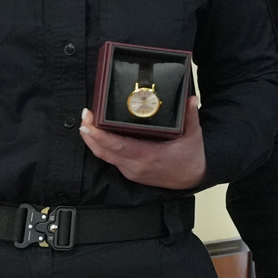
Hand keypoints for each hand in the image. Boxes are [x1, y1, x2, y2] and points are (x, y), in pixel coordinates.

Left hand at [79, 97, 205, 188]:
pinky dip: (101, 147)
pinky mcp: (130, 172)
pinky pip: (110, 159)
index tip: (89, 123)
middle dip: (90, 134)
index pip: (118, 146)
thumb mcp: (193, 135)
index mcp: (148, 155)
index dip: (100, 136)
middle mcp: (136, 166)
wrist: (192, 179)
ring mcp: (131, 171)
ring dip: (92, 141)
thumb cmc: (191, 157)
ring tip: (86, 122)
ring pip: (104, 156)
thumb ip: (190, 116)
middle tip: (84, 115)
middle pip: (104, 152)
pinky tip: (97, 134)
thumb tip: (191, 99)